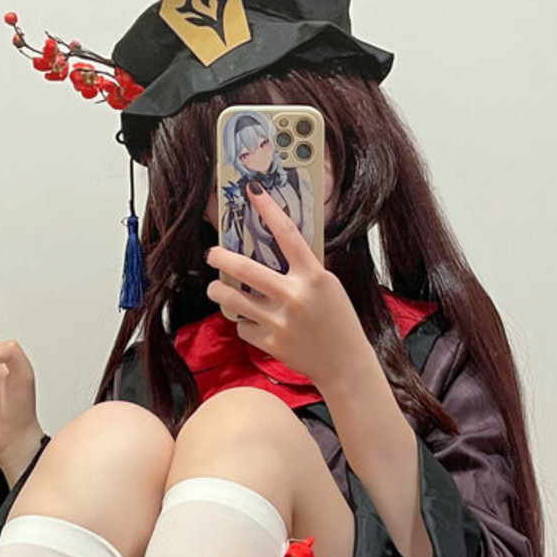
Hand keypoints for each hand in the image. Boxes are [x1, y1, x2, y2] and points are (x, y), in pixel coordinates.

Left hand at [204, 184, 371, 391]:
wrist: (344, 364)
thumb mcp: (328, 286)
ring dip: (218, 290)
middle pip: (244, 269)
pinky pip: (241, 325)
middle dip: (220, 257)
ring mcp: (279, 321)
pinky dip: (244, 322)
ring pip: (231, 298)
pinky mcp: (269, 341)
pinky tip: (254, 322)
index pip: (287, 234)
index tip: (253, 192)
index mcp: (314, 276)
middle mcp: (294, 296)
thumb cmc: (338, 321)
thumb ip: (303, 269)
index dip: (268, 210)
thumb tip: (271, 245)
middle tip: (212, 254)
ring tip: (217, 288)